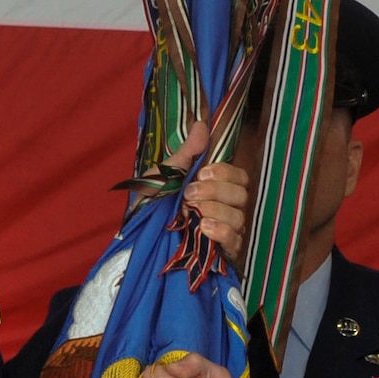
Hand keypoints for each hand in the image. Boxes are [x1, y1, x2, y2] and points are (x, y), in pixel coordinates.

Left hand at [161, 122, 250, 265]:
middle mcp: (225, 207)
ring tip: (193, 213)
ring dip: (216, 211)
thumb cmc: (151, 204)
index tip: (201, 173)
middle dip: (216, 191)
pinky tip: (204, 229)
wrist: (136, 237)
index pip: (238, 176)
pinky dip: (222, 233)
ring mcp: (226, 230)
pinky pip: (236, 241)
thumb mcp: (164, 176)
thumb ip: (186, 153)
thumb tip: (201, 125)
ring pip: (239, 217)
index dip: (224, 172)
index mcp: (214, 187)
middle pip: (242, 194)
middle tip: (189, 195)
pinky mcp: (224, 252)